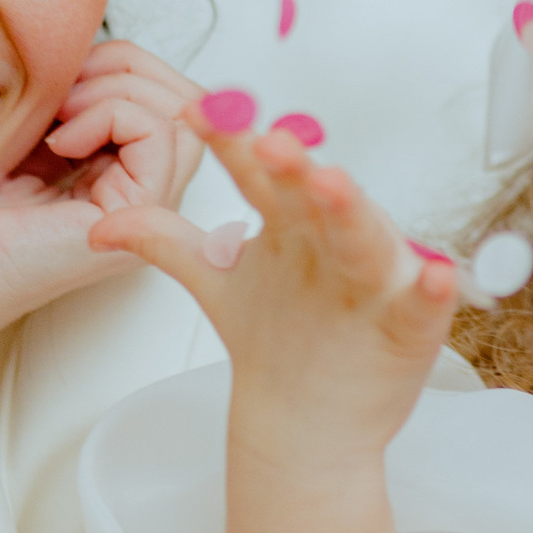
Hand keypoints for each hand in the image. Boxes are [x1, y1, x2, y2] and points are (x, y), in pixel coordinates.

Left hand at [0, 38, 207, 349]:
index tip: (57, 77)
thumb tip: (96, 45)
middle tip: (62, 89)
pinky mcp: (134, 219)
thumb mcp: (26, 134)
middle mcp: (142, 194)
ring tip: (58, 116)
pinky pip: (160, 137)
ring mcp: (144, 212)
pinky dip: (110, 115)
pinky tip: (60, 140)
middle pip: (185, 100)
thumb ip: (70, 98)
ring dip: (116, 90)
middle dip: (126, 66)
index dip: (120, 62)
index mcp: (120, 173)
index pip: (165, 92)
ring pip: (181, 115)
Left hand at [89, 111, 456, 465]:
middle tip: (270, 141)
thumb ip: (164, 241)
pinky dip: (433, 288)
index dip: (232, 142)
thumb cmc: (273, 335)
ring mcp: (375, 278)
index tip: (196, 112)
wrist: (306, 420)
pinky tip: (437, 273)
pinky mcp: (412, 324)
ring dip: (353, 210)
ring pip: (366, 238)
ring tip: (331, 184)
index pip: (258, 172)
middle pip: (314, 197)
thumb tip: (95, 225)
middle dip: (296, 169)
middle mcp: (334, 238)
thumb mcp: (217, 280)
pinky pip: (424, 303)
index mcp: (289, 220)